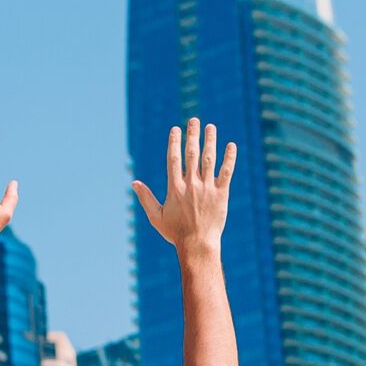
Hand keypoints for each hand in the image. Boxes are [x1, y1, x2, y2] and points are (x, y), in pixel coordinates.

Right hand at [132, 119, 235, 254]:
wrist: (198, 245)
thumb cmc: (176, 233)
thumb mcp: (156, 216)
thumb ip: (146, 198)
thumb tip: (134, 183)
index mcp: (175, 188)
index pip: (174, 159)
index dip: (174, 142)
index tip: (176, 129)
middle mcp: (191, 185)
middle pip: (191, 154)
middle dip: (192, 135)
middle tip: (194, 120)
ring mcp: (207, 189)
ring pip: (209, 159)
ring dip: (210, 141)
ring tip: (210, 127)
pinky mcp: (221, 194)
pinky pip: (226, 172)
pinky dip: (229, 158)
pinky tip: (231, 146)